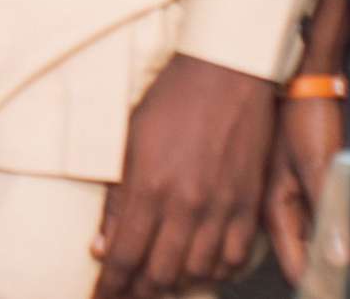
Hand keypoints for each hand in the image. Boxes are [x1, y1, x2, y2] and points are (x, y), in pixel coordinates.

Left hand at [93, 54, 274, 298]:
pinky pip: (234, 259)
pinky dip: (216, 272)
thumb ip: (117, 199)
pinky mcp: (249, 205)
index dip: (111, 285)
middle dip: (139, 292)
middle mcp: (187, 205)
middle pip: (161, 274)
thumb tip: (101, 247)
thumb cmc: (170, 100)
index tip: (100, 297)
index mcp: (149, 187)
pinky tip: (201, 271)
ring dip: (175, 285)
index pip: (125, 256)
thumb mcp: (129, 141)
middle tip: (126, 296)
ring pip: (197, 272)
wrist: (227, 73)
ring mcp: (222, 208)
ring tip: (157, 286)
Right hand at [265, 95, 344, 282]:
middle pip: (297, 256)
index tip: (336, 292)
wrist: (303, 78)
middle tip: (345, 285)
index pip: (293, 265)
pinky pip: (314, 222)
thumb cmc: (306, 118)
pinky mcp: (300, 187)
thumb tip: (340, 261)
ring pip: (306, 240)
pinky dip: (329, 233)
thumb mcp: (319, 164)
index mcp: (272, 208)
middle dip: (319, 273)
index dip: (315, 284)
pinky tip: (346, 238)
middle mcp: (275, 208)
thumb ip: (329, 213)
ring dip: (324, 254)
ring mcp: (287, 197)